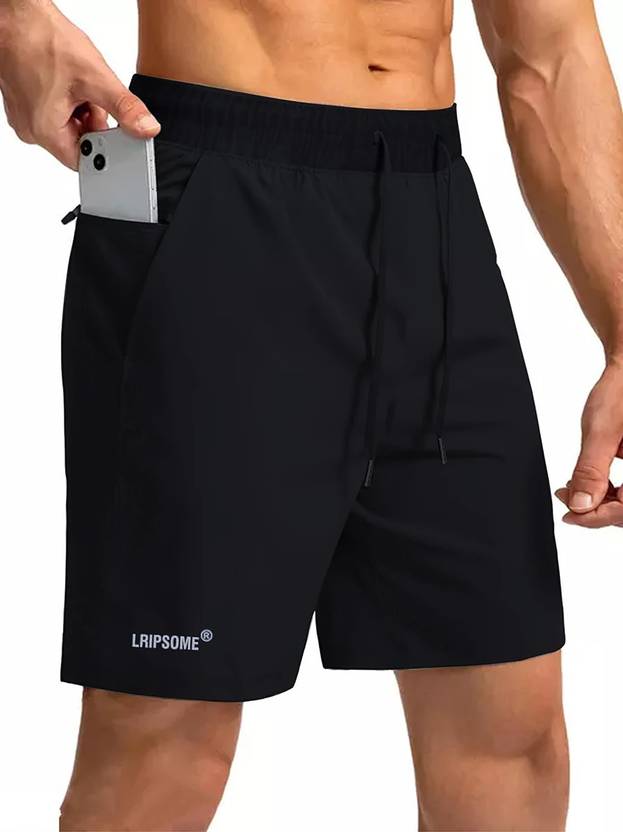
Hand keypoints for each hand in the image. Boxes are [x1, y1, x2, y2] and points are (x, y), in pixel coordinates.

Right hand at [0, 0, 159, 168]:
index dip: (104, 149)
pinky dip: (69, 99)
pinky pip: (56, 111)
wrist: (16, 15)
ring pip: (68, 125)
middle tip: (91, 96)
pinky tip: (66, 79)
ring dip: (81, 108)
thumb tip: (146, 128)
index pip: (85, 161)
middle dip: (93, 121)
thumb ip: (124, 108)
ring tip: (76, 82)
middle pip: (78, 141)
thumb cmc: (41, 40)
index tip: (116, 134)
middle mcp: (32, 129)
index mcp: (45, 132)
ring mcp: (26, 116)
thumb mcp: (95, 78)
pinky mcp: (26, 103)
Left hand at [555, 359, 622, 527]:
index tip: (571, 514)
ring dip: (601, 500)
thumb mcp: (602, 432)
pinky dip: (609, 489)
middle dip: (598, 510)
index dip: (598, 517)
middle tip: (568, 503)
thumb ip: (591, 471)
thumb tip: (581, 505)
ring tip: (573, 490)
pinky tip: (588, 482)